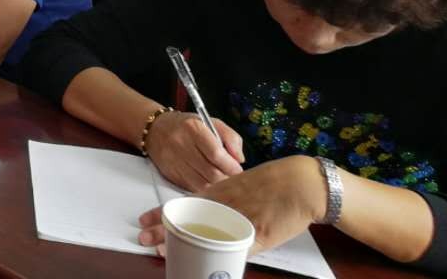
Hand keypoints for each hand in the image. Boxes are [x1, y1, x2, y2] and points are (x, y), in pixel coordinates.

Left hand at [139, 156, 323, 255]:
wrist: (303, 184)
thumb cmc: (273, 183)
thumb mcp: (241, 185)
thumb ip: (224, 197)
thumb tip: (208, 210)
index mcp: (221, 191)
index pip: (184, 203)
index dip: (163, 212)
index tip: (144, 219)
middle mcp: (226, 205)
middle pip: (188, 220)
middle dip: (164, 230)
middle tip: (144, 238)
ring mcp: (241, 222)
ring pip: (206, 236)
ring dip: (183, 245)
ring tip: (164, 251)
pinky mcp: (259, 237)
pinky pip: (236, 250)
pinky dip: (221, 258)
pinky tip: (207, 265)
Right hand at [145, 111, 244, 191]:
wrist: (155, 129)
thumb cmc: (186, 126)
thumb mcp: (211, 122)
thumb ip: (231, 137)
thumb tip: (239, 159)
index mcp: (193, 128)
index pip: (216, 154)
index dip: (231, 166)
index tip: (237, 168)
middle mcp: (181, 144)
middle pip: (211, 172)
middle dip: (226, 178)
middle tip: (231, 175)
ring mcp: (174, 161)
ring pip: (203, 184)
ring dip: (216, 185)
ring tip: (221, 177)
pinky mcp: (170, 174)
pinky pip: (193, 188)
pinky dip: (204, 187)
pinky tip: (207, 180)